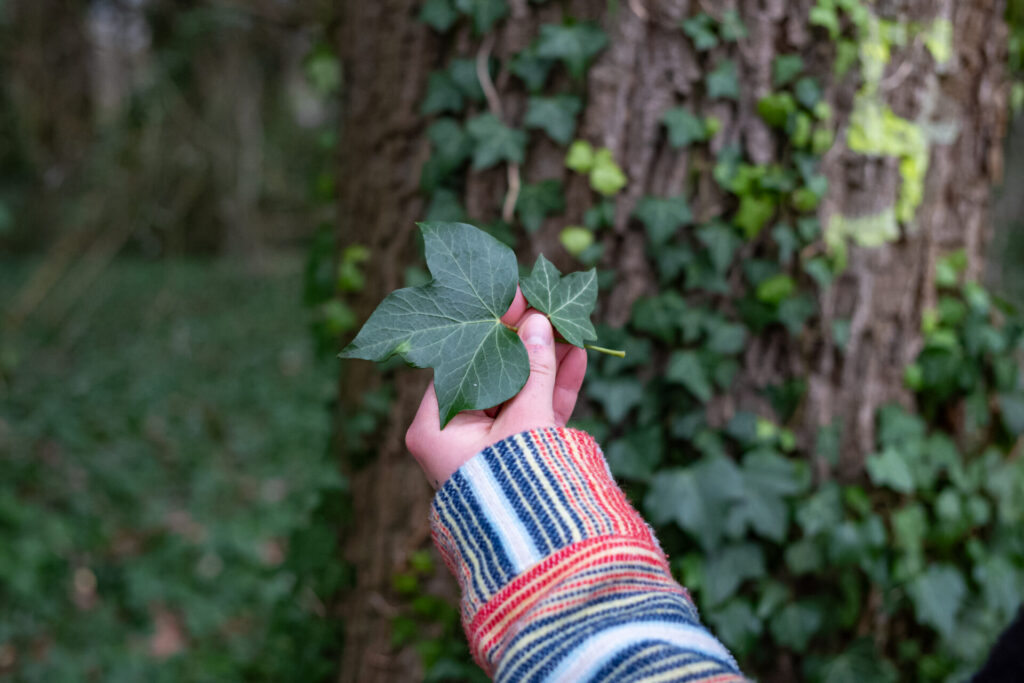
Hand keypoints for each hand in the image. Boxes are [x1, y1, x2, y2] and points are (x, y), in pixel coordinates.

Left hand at [405, 288, 587, 487]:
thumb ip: (533, 369)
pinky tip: (577, 357)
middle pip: (490, 373)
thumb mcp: (526, 421)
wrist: (542, 554)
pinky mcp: (518, 457)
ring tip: (568, 326)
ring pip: (517, 392)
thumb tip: (536, 321)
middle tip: (543, 306)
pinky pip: (534, 414)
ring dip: (544, 361)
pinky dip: (554, 389)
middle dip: (522, 342)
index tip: (512, 296)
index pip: (458, 360)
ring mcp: (488, 446)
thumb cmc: (517, 485)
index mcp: (435, 427)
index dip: (488, 326)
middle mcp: (455, 435)